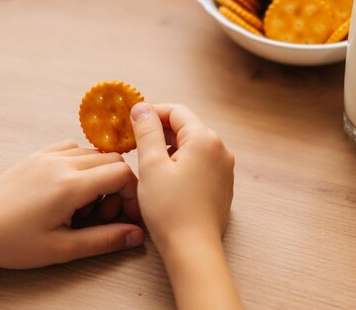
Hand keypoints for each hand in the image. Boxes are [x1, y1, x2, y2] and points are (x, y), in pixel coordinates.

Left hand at [0, 141, 143, 268]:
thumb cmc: (12, 242)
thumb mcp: (62, 249)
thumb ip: (104, 240)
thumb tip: (137, 234)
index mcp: (70, 186)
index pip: (122, 173)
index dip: (132, 193)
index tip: (125, 214)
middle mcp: (61, 163)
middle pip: (113, 160)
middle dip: (118, 185)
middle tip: (104, 213)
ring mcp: (48, 155)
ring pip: (95, 153)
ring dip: (100, 175)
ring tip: (84, 203)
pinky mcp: (38, 154)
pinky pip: (73, 148)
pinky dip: (82, 164)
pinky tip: (71, 186)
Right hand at [130, 103, 233, 247]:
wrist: (193, 248)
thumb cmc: (170, 209)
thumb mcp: (151, 165)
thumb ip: (146, 131)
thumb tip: (141, 107)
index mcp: (205, 139)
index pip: (176, 111)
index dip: (152, 113)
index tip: (131, 123)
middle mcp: (221, 149)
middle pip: (187, 127)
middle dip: (160, 131)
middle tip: (134, 144)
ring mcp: (225, 167)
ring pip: (193, 146)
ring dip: (170, 148)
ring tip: (148, 163)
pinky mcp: (223, 184)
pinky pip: (201, 163)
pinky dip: (183, 163)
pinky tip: (166, 179)